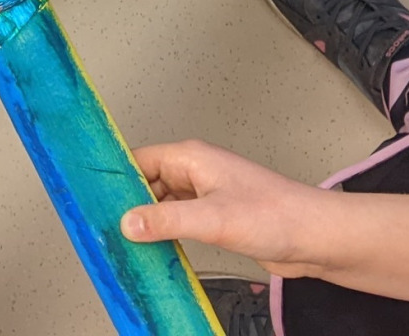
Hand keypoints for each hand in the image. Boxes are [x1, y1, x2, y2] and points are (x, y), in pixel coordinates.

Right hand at [122, 140, 339, 277]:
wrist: (315, 238)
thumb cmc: (275, 215)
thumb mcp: (212, 218)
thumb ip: (166, 219)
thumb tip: (127, 222)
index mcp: (192, 158)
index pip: (139, 160)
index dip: (116, 177)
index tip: (93, 196)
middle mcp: (196, 172)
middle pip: (147, 182)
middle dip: (128, 203)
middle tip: (104, 226)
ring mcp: (206, 195)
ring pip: (162, 203)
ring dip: (147, 221)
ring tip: (124, 241)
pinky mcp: (216, 217)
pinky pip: (179, 220)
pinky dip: (164, 233)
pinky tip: (155, 250)